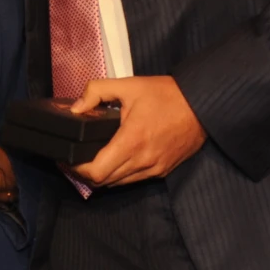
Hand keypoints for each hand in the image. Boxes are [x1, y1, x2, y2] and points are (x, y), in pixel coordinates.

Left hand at [71, 75, 207, 188]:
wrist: (202, 105)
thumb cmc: (166, 95)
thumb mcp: (129, 85)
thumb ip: (97, 91)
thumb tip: (75, 108)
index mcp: (132, 141)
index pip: (97, 172)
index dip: (77, 169)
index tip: (68, 158)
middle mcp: (143, 161)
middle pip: (104, 182)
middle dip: (86, 173)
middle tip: (76, 159)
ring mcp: (154, 169)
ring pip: (119, 183)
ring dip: (103, 176)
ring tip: (93, 160)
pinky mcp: (163, 171)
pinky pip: (135, 180)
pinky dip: (121, 175)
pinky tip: (116, 160)